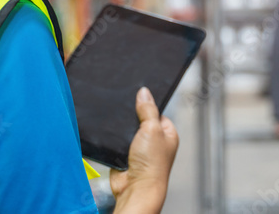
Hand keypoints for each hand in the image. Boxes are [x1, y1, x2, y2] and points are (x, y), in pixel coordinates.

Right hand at [111, 87, 178, 213]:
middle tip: (125, 111)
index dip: (147, 105)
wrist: (135, 188)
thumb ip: (148, 110)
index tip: (137, 97)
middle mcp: (155, 142)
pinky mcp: (125, 156)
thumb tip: (144, 92)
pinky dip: (114, 140)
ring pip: (128, 131)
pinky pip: (118, 142)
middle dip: (132, 118)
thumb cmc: (151, 163)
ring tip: (118, 124)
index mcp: (167, 134)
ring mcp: (139, 150)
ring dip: (122, 130)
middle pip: (141, 120)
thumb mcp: (152, 129)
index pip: (157, 112)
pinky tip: (111, 135)